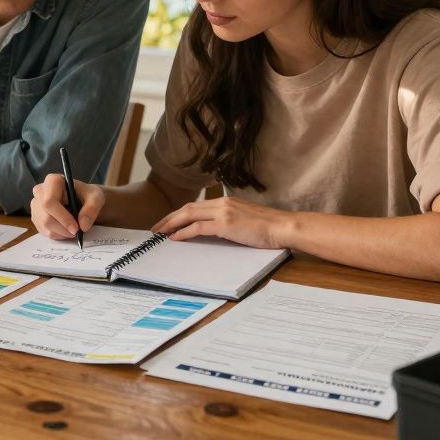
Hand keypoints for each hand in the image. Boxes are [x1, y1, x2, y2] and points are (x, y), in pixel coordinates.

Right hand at [30, 174, 104, 239]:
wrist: (82, 202)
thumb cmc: (87, 196)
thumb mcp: (96, 198)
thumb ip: (92, 208)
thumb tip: (83, 225)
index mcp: (52, 181)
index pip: (50, 202)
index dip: (62, 217)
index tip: (76, 228)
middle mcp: (40, 191)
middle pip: (46, 217)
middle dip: (63, 228)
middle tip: (77, 233)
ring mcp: (35, 205)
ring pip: (44, 226)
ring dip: (61, 233)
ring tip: (73, 230)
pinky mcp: (36, 217)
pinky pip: (44, 231)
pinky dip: (57, 235)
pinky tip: (66, 229)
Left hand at [151, 196, 291, 248]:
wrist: (283, 226)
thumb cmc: (268, 227)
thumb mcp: (244, 219)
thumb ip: (229, 219)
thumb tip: (214, 229)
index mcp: (226, 201)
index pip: (196, 205)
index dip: (179, 213)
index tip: (168, 221)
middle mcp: (222, 203)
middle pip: (187, 208)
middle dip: (169, 218)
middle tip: (156, 228)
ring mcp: (223, 212)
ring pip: (189, 215)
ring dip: (171, 224)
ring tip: (160, 233)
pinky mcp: (225, 224)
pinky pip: (198, 227)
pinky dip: (184, 232)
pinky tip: (175, 238)